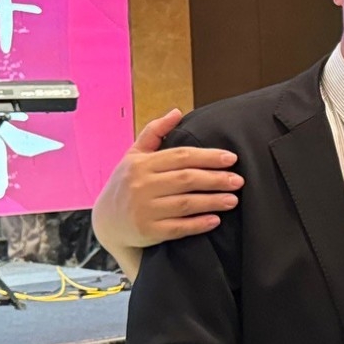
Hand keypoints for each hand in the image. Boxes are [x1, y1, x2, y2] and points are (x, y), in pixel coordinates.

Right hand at [91, 111, 243, 276]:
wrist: (105, 222)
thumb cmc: (126, 184)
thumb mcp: (134, 156)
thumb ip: (155, 132)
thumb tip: (177, 112)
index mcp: (141, 164)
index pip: (181, 156)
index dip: (208, 157)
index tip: (231, 158)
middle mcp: (141, 185)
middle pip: (187, 179)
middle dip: (216, 179)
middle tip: (238, 180)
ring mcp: (144, 209)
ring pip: (185, 203)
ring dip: (212, 201)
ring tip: (233, 200)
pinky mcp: (147, 231)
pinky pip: (178, 228)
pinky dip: (198, 224)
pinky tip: (215, 220)